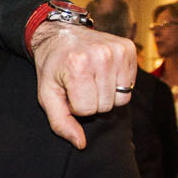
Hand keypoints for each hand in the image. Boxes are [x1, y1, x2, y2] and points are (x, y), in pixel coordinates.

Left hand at [29, 22, 138, 148]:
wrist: (60, 33)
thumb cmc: (53, 67)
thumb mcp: (47, 94)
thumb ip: (60, 122)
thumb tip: (80, 144)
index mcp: (78, 66)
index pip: (87, 110)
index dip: (76, 106)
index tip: (70, 92)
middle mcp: (101, 56)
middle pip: (106, 105)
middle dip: (91, 101)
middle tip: (80, 84)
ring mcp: (117, 51)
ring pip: (120, 98)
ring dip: (105, 94)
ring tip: (92, 79)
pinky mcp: (128, 49)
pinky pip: (129, 85)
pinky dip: (117, 84)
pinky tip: (103, 72)